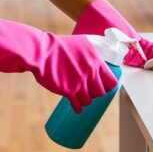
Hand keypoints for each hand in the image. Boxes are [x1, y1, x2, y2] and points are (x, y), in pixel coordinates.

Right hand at [0, 18, 117, 111]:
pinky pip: (77, 105)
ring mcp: (79, 82)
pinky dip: (78, 108)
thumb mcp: (81, 43)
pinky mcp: (68, 91)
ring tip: (80, 97)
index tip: (104, 87)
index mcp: (96, 61)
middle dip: (96, 94)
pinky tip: (77, 108)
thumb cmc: (59, 46)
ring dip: (85, 101)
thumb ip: (92, 52)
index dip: (108, 86)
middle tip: (90, 91)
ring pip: (88, 100)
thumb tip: (98, 58)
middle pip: (100, 92)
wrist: (41, 52)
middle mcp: (90, 72)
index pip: (111, 81)